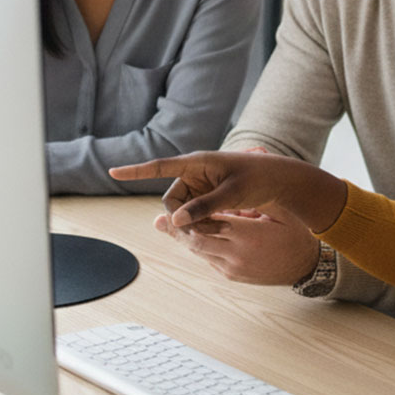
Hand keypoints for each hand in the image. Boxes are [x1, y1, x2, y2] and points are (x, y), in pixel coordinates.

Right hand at [110, 151, 346, 230]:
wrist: (281, 180)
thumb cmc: (259, 179)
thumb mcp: (233, 194)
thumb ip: (204, 207)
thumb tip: (175, 220)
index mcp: (198, 162)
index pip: (160, 167)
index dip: (136, 171)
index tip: (113, 172)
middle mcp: (195, 172)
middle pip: (171, 199)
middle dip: (182, 218)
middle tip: (204, 232)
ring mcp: (201, 184)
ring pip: (182, 210)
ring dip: (193, 223)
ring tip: (218, 228)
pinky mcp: (207, 194)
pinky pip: (193, 212)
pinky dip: (201, 222)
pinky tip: (218, 226)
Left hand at [154, 207, 321, 284]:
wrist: (306, 266)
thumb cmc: (295, 233)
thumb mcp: (279, 210)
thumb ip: (256, 192)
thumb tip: (253, 158)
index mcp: (249, 237)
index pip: (208, 226)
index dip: (189, 215)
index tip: (178, 203)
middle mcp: (237, 256)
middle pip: (196, 242)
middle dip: (177, 229)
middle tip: (162, 216)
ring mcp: (233, 268)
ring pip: (198, 252)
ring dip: (183, 237)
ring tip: (167, 223)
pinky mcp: (231, 275)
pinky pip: (207, 258)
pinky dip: (197, 245)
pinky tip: (189, 232)